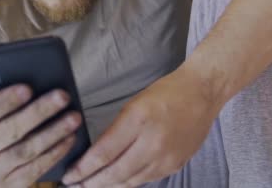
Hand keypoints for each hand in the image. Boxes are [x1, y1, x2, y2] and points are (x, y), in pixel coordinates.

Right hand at [0, 84, 82, 187]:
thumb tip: (9, 75)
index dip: (4, 101)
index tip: (28, 88)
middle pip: (9, 131)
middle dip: (38, 112)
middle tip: (62, 96)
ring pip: (26, 150)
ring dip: (53, 132)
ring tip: (74, 117)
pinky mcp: (9, 185)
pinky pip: (36, 167)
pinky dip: (55, 152)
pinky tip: (69, 137)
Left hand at [61, 68, 221, 186]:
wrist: (202, 94)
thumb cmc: (166, 93)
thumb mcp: (133, 105)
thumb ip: (115, 130)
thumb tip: (95, 154)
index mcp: (138, 120)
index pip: (103, 153)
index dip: (83, 168)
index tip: (69, 174)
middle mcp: (153, 142)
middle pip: (115, 173)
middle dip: (92, 182)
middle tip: (75, 185)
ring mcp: (166, 157)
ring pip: (130, 181)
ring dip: (109, 186)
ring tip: (91, 186)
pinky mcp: (176, 165)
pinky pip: (146, 179)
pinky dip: (128, 182)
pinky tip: (116, 182)